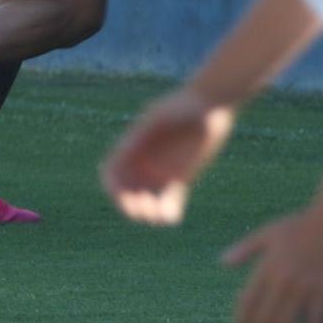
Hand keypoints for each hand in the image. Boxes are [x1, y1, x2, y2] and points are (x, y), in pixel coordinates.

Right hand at [101, 88, 234, 224]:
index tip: (122, 197)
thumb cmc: (183, 103)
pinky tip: (172, 218)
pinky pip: (170, 200)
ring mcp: (160, 171)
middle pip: (128, 192)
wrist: (211, 105)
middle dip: (131, 205)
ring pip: (148, 200)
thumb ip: (144, 131)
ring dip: (148, 213)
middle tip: (144, 212)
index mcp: (132, 147)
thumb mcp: (161, 115)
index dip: (114, 188)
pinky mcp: (180, 177)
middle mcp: (143, 162)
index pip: (112, 174)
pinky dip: (169, 212)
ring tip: (158, 218)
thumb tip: (125, 147)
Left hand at [220, 210, 322, 322]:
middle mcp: (283, 279)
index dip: (241, 322)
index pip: (247, 302)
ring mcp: (305, 286)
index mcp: (268, 267)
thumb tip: (222, 263)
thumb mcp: (269, 232)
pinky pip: (318, 320)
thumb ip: (245, 249)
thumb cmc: (302, 224)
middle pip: (264, 319)